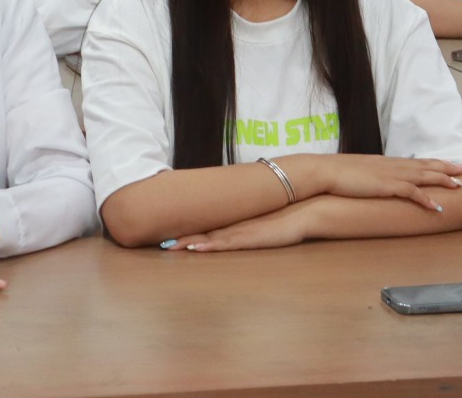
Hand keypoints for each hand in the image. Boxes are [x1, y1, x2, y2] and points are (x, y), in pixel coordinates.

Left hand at [168, 204, 308, 252]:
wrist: (302, 211)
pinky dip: (208, 247)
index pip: (205, 228)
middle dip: (180, 238)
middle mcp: (233, 226)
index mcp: (234, 223)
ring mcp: (239, 232)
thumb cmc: (283, 220)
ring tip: (169, 247)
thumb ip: (247, 228)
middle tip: (159, 243)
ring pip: (208, 239)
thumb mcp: (261, 225)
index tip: (168, 235)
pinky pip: (224, 244)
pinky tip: (196, 249)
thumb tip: (235, 233)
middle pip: (201, 233)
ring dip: (188, 243)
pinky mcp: (248, 238)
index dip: (186, 232)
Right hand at [282, 153, 461, 211]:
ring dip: (444, 180)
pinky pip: (412, 192)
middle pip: (426, 165)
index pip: (417, 161)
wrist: (325, 171)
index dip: (435, 162)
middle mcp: (393, 165)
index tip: (449, 163)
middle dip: (447, 167)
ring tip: (460, 186)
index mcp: (387, 162)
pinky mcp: (387, 186)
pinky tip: (437, 207)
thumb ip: (371, 176)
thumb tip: (376, 183)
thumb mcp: (359, 172)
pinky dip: (426, 199)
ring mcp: (391, 175)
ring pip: (425, 176)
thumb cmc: (337, 173)